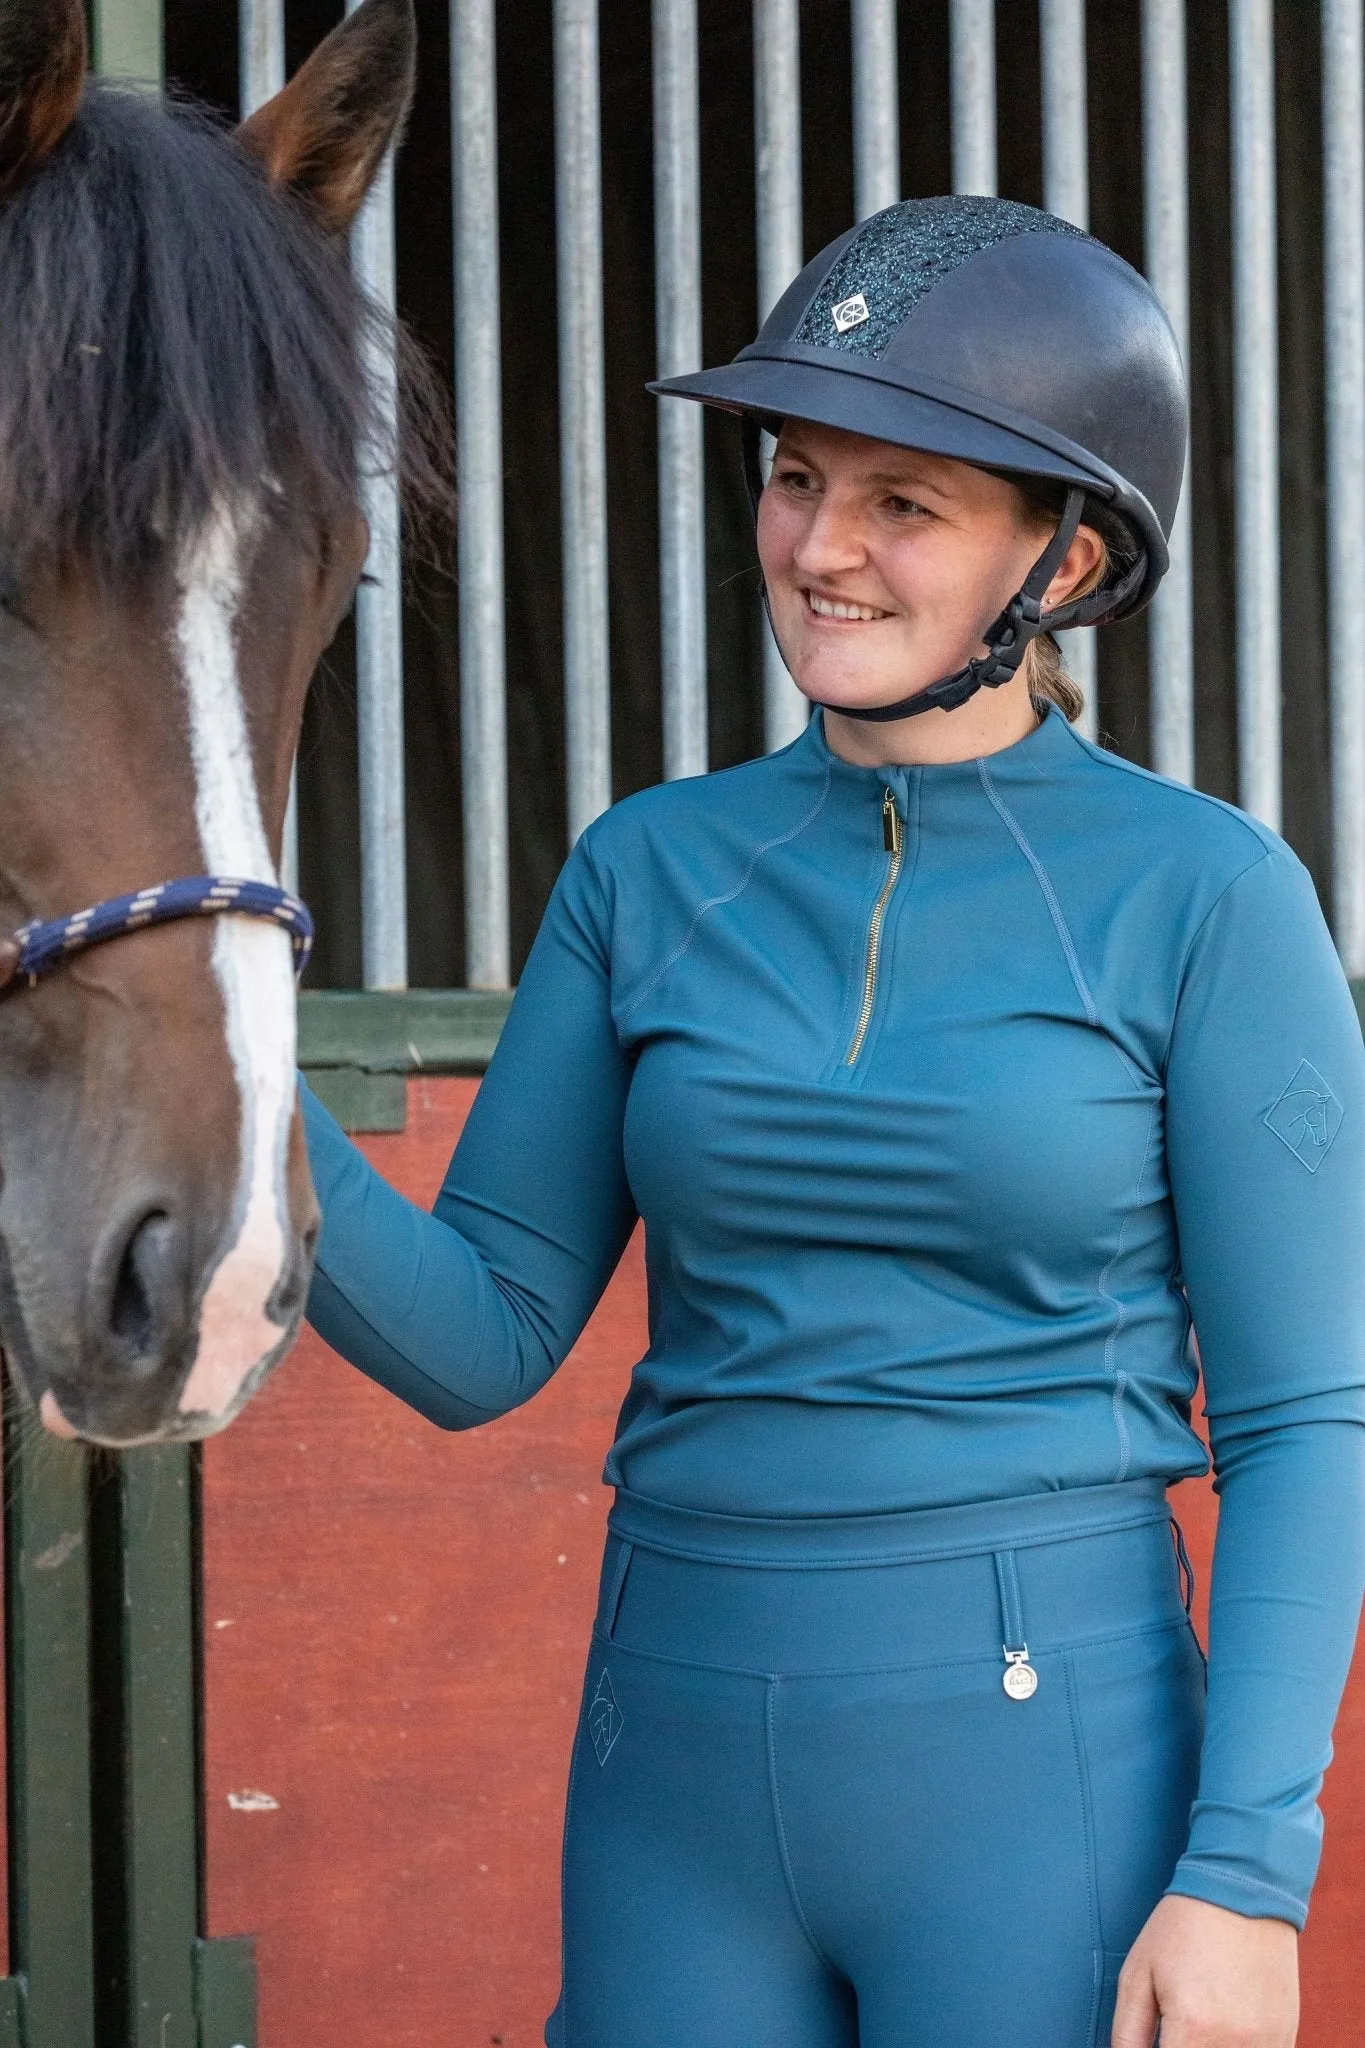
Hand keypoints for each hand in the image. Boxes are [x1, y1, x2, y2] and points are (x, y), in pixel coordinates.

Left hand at [1111, 1893, 1298, 2046]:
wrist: (1240, 1891)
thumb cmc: (1183, 1928)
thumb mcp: (1139, 1973)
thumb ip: (1128, 2032)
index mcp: (1193, 2029)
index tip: (1158, 2041)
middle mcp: (1234, 2044)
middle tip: (1174, 2030)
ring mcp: (1266, 2045)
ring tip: (1198, 2026)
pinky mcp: (1285, 2038)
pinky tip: (1224, 2031)